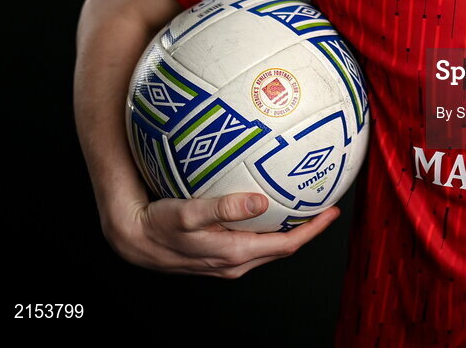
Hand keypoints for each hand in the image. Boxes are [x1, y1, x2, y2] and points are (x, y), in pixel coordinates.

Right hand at [104, 193, 339, 277]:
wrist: (133, 239)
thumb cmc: (160, 224)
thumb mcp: (190, 213)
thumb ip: (225, 208)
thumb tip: (261, 202)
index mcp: (236, 253)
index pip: (287, 244)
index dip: (313, 229)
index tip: (333, 210)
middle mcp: (235, 262)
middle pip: (283, 247)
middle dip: (307, 229)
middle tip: (325, 205)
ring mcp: (227, 261)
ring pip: (268, 246)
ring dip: (288, 229)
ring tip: (303, 206)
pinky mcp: (218, 254)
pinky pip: (253, 243)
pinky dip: (268, 228)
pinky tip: (267, 209)